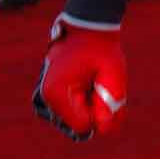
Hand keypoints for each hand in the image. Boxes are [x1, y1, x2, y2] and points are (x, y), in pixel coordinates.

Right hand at [32, 16, 127, 141]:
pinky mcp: (53, 97)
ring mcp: (47, 98)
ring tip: (92, 81)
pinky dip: (86, 103)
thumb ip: (112, 103)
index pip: (83, 125)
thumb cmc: (101, 48)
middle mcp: (46, 99)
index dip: (100, 111)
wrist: (87, 28)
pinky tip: (88, 85)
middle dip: (95, 109)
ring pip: (78, 120)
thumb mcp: (113, 72)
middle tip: (97, 82)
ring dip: (91, 106)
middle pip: (79, 124)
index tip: (101, 86)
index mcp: (55, 93)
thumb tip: (104, 130)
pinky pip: (75, 113)